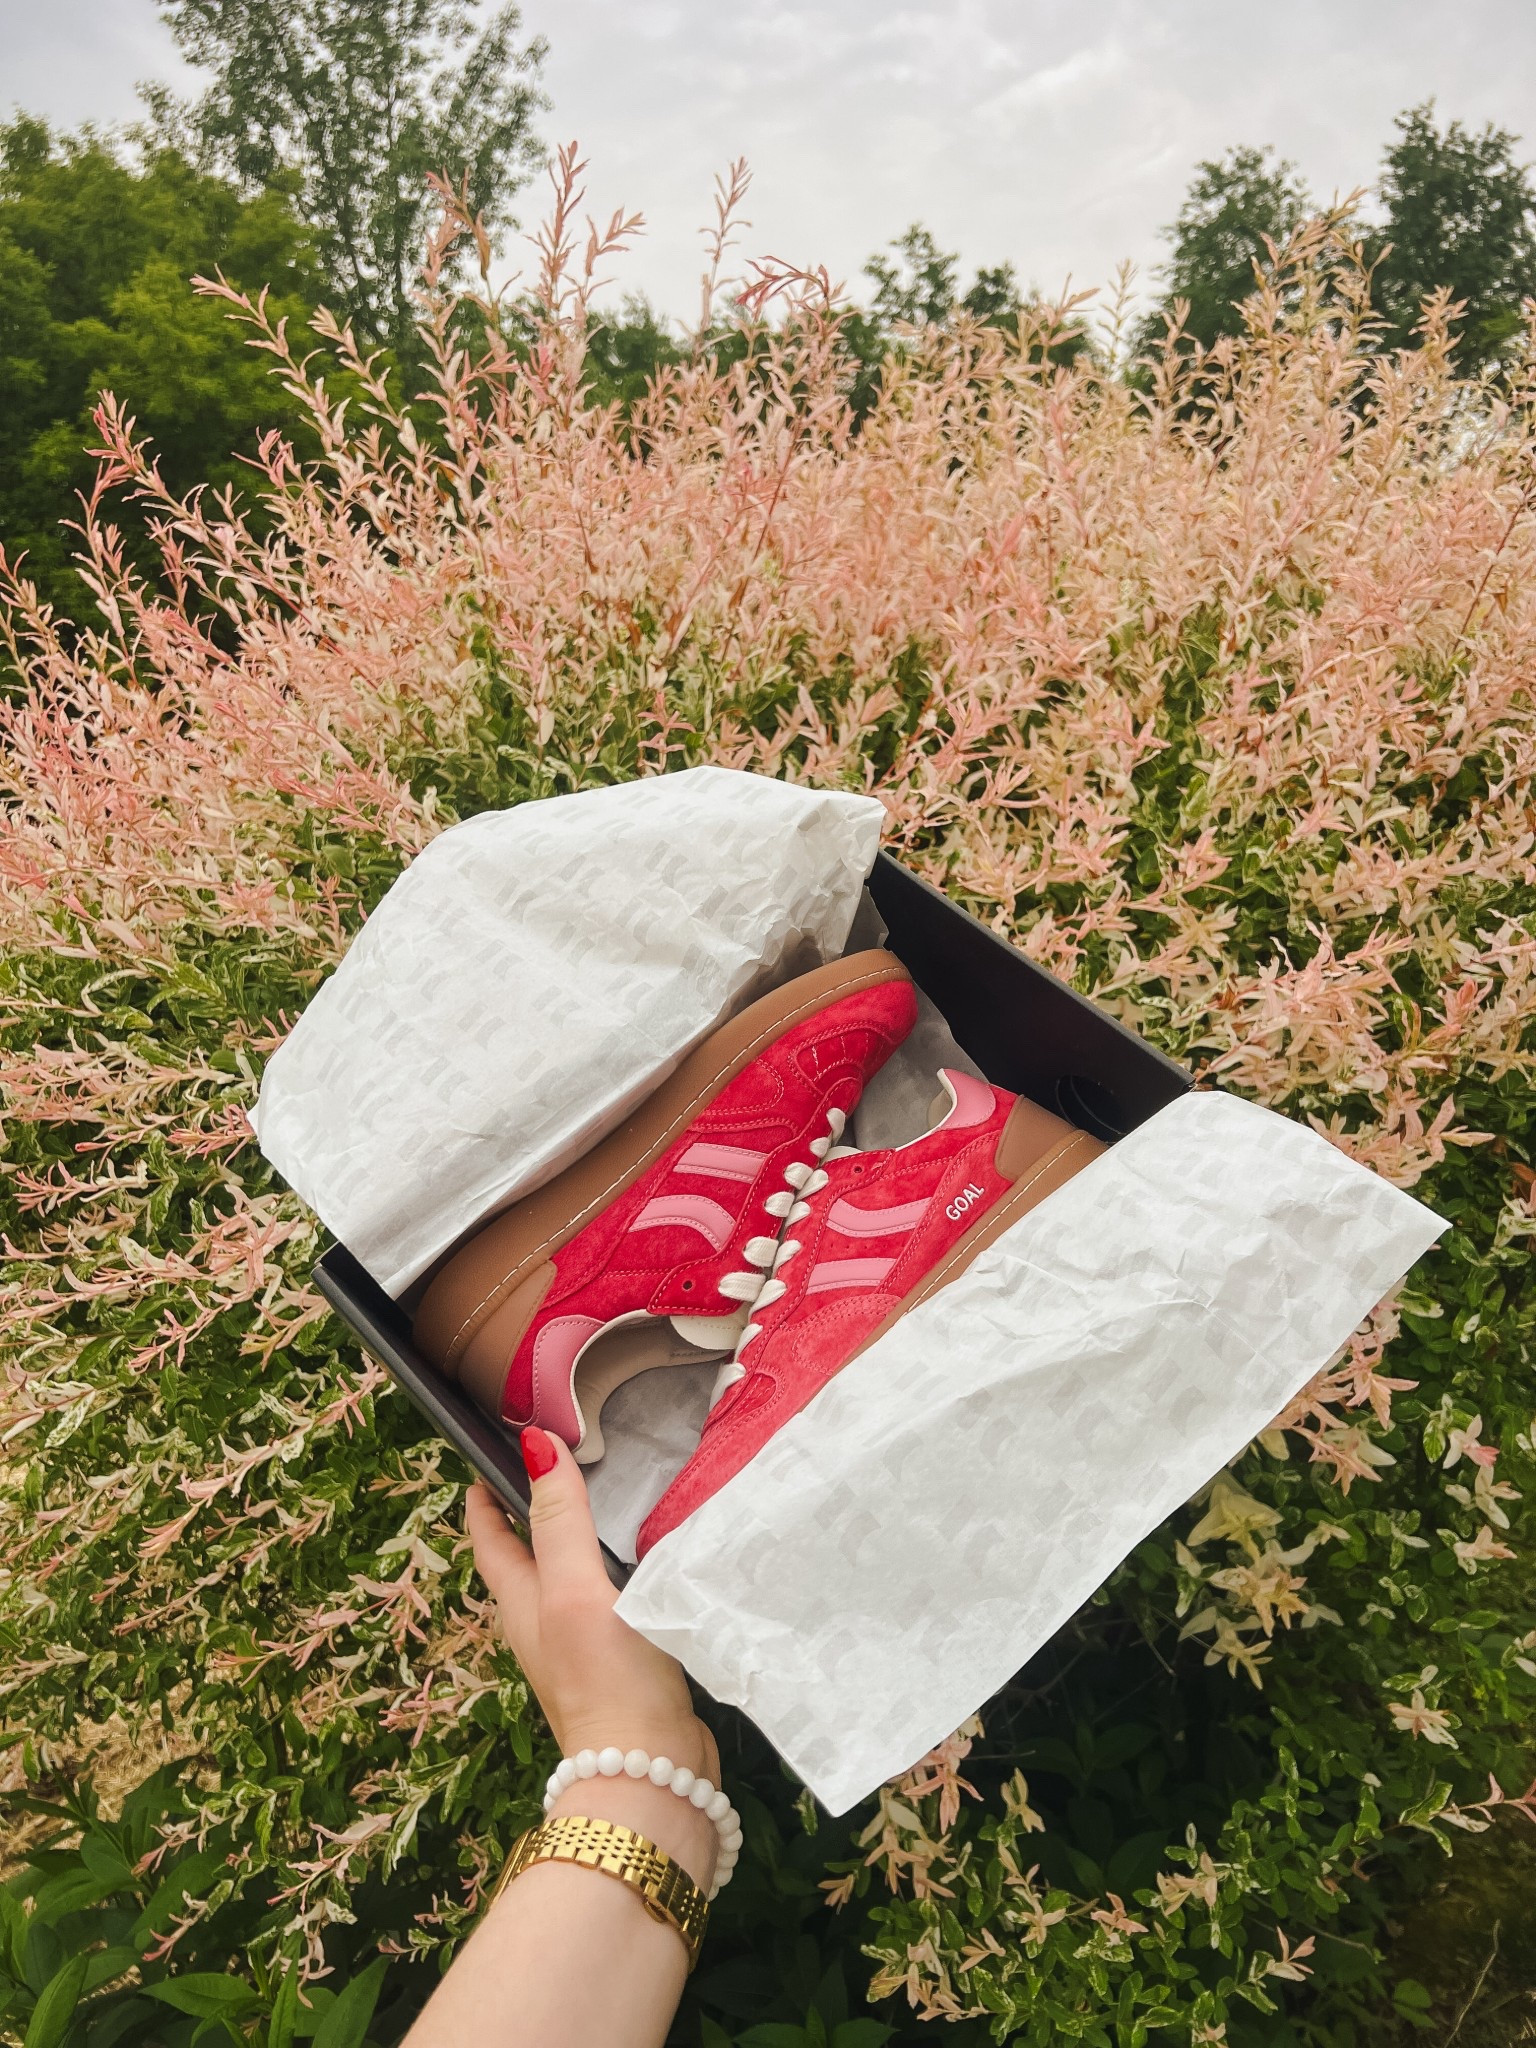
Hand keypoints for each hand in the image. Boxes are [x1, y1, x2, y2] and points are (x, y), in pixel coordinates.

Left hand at [465, 1432, 718, 1782]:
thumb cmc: (603, 1679)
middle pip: (528, 1552)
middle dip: (536, 1503)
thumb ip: (558, 1520)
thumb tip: (533, 1444)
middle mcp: (543, 1620)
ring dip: (582, 1535)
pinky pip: (610, 1599)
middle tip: (564, 1452)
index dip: (487, 1489)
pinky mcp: (621, 1660)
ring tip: (613, 1490)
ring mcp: (581, 1643)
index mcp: (520, 1600)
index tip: (499, 1442)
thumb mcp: (573, 1588)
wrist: (650, 1771)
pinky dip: (619, 1567)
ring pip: (571, 1574)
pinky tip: (651, 1554)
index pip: (490, 1534)